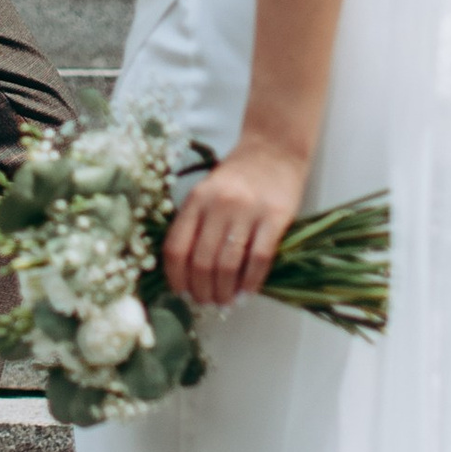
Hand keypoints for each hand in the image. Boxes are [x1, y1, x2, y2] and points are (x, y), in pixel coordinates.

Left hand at [163, 135, 308, 306]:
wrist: (274, 149)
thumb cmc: (237, 177)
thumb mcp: (206, 193)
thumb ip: (195, 224)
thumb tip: (187, 273)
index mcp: (196, 199)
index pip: (176, 247)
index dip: (175, 277)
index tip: (181, 292)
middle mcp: (218, 204)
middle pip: (202, 262)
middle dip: (202, 291)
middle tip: (207, 302)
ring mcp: (248, 210)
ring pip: (228, 264)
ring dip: (225, 291)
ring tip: (226, 302)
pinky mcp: (275, 216)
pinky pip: (259, 258)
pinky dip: (251, 282)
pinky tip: (247, 292)